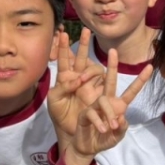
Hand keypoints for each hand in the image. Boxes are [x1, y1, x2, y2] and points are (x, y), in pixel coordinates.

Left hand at [48, 28, 104, 142]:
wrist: (71, 133)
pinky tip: (108, 74)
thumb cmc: (60, 116)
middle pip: (82, 59)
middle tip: (85, 31)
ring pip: (96, 70)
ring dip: (91, 69)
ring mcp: (91, 87)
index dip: (63, 47)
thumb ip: (62, 87)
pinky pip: (109, 86)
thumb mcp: (54, 101)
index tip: (63, 34)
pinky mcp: (102, 97)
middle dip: (83, 44)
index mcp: (65, 80)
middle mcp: (79, 80)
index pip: (63, 60)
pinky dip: (110, 78)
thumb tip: (77, 79)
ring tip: (84, 78)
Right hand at [69, 49, 152, 161]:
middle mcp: (107, 102)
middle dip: (112, 66)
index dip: (140, 80)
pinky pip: (93, 113)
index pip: (131, 91)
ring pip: (103, 100)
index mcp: (118, 106)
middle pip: (111, 81)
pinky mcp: (85, 113)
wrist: (88, 148)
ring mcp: (95, 106)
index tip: (150, 67)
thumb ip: (122, 128)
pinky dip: (99, 121)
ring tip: (111, 127)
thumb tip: (121, 117)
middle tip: (113, 51)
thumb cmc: (104, 139)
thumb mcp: (117, 136)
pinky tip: (103, 130)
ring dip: (109, 113)